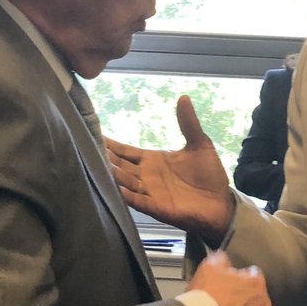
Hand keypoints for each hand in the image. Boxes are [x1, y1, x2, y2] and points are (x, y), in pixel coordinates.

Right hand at [105, 96, 234, 244]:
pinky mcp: (158, 208)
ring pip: (125, 182)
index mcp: (152, 160)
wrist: (221, 203)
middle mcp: (146, 176)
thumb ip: (188, 123)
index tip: (91, 133)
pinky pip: (138, 201)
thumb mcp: (200, 144)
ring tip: (98, 164)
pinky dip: (128, 196)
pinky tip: (118, 189)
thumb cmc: (209, 175)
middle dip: (104, 157)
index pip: (125, 151)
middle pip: (119, 165)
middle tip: (85, 147)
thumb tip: (183, 97)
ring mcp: (150, 193)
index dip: (110, 143)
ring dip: (113, 175)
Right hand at [189, 250, 270, 305]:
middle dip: (241, 299)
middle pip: (254, 299)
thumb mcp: (210, 266)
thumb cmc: (206, 298)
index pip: (252, 275)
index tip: (227, 283)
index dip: (238, 277)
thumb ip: (221, 259)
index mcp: (257, 285)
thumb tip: (223, 259)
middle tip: (222, 302)